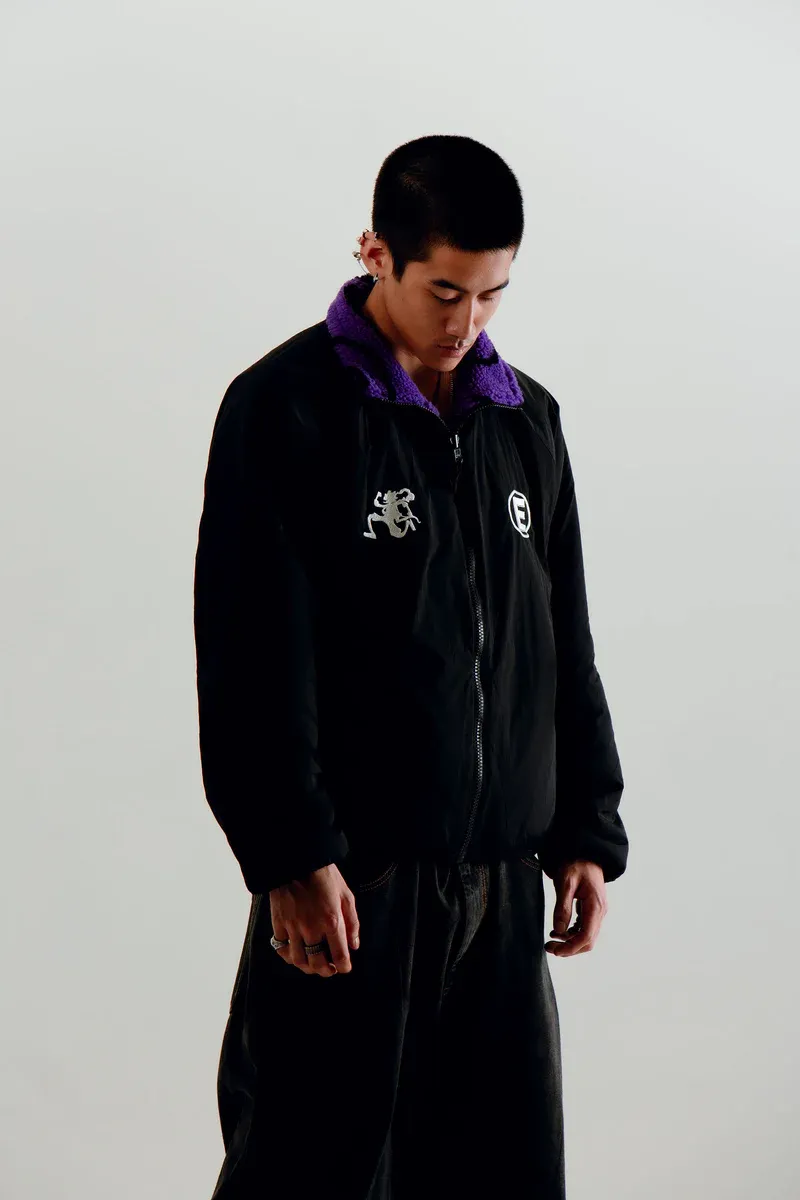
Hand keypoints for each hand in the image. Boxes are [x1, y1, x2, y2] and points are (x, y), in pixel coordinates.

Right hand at [269, 863, 359, 977]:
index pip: (340, 955)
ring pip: (298, 960)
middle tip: (330, 969)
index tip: (345, 968)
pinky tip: (296, 953)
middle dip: (326, 971)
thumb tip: (354, 945)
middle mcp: (312, 928)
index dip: (344, 966)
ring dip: (307, 968)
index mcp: (332, 920)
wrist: (296, 861)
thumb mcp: (346, 895)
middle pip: (317, 963)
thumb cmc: (324, 876)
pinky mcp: (278, 923)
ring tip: (313, 964)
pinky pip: (281, 948)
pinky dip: (289, 955)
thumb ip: (352, 922)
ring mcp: (293, 927)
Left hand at [545, 859, 607, 956]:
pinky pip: (584, 927)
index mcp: (595, 907)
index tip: (555, 950)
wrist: (587, 852)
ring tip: (551, 940)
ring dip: (570, 942)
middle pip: (588, 941)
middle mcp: (600, 912)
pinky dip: (571, 933)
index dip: (571, 948)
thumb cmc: (576, 864)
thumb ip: (562, 907)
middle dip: (569, 948)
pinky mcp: (592, 909)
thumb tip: (558, 931)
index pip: (586, 936)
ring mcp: (597, 912)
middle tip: (550, 947)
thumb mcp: (566, 883)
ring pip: (586, 936)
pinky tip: (558, 931)